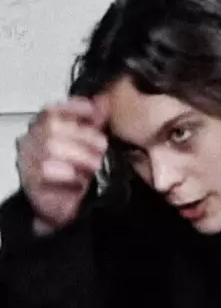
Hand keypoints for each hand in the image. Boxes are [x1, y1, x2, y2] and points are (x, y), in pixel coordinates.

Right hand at [16, 97, 108, 227]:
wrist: (63, 204)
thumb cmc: (74, 172)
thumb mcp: (88, 145)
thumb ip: (94, 123)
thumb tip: (104, 103)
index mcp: (43, 127)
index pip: (53, 109)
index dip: (74, 107)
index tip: (93, 111)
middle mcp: (32, 139)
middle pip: (52, 125)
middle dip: (83, 135)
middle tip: (102, 145)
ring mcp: (28, 158)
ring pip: (50, 146)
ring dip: (79, 155)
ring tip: (95, 164)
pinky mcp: (30, 179)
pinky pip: (46, 170)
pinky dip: (68, 173)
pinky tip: (80, 178)